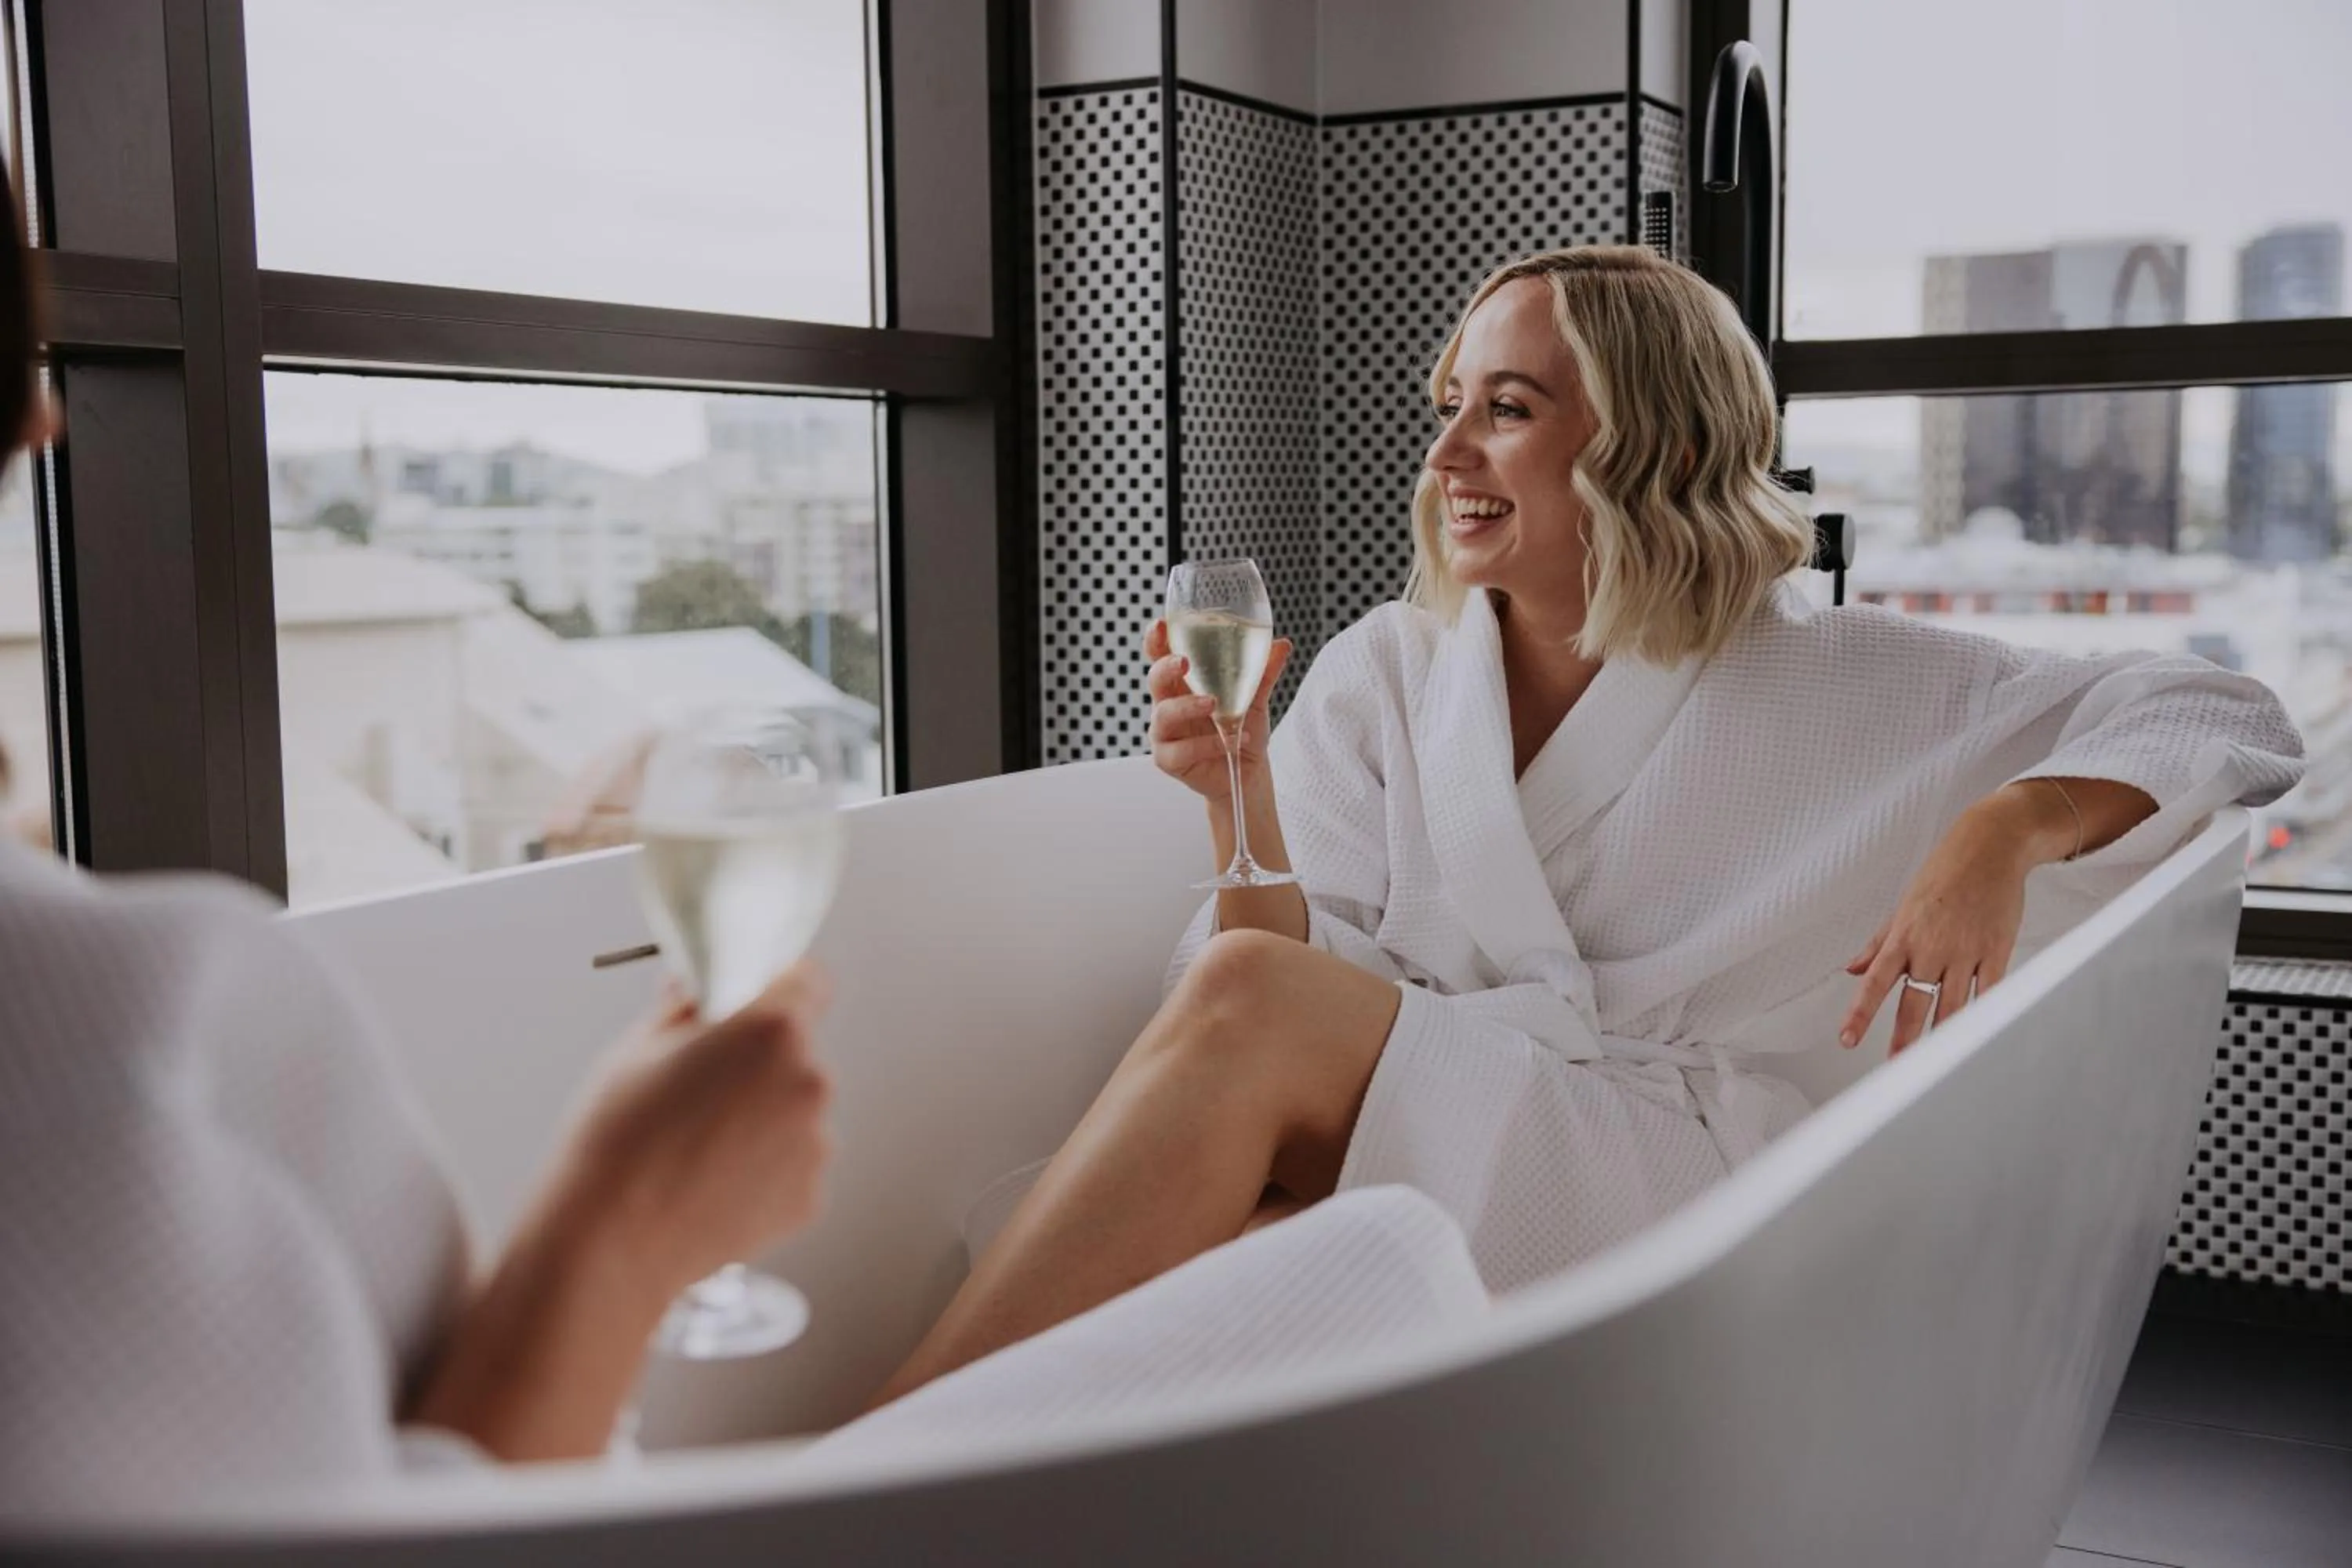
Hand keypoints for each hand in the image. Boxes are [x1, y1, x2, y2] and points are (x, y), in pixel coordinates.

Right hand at [407, 963, 835, 1460]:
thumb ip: (687, 1005)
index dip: (777, 988)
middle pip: (797, 1051)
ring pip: (794, 1110)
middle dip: (757, 1060)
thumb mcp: (637, 1046)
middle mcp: (809, 1080)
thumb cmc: (616, 1141)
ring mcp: (815, 1143)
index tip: (752, 1004)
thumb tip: (699, 984)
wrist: (610, 1241)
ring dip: (761, 1118)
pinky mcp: (809, 1195)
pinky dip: (761, 1168)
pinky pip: (790, 1164)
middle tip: (700, 1086)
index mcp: (773, 1029)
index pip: (808, 979)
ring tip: (695, 1146)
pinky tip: (708, 1181)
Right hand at [1145, 618, 1292, 803]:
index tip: (1160, 624)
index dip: (1156, 639)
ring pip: (1163, 715)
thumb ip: (1264, 672)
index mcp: (1183, 682)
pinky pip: (1179, 750)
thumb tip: (1283, 644)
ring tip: (1214, 704)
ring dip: (1187, 707)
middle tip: (1184, 662)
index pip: (1160, 655)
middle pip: (1155, 679)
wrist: (1247, 770)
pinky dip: (1206, 744)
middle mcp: (1168, 703)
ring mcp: (1165, 732)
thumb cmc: (1242, 728)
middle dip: (1165, 667)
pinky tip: (1228, 741)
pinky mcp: (1169, 759)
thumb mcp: (1255, 697)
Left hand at [1839, 812, 2031, 1055]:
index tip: (1847, 1039)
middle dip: (1904, 1038)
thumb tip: (1851, 969)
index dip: (1860, 1013)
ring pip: (1952, 1005)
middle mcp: (1932, 947)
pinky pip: (1989, 991)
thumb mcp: (1903, 906)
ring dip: (1941, 1036)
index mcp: (1903, 936)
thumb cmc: (1943, 874)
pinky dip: (1982, 1015)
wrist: (1989, 848)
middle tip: (1895, 1068)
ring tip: (1933, 1064)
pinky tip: (1975, 1035)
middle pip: (1915, 1002)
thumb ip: (1878, 942)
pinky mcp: (1997, 950)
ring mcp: (1966, 951)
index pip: (1875, 982)